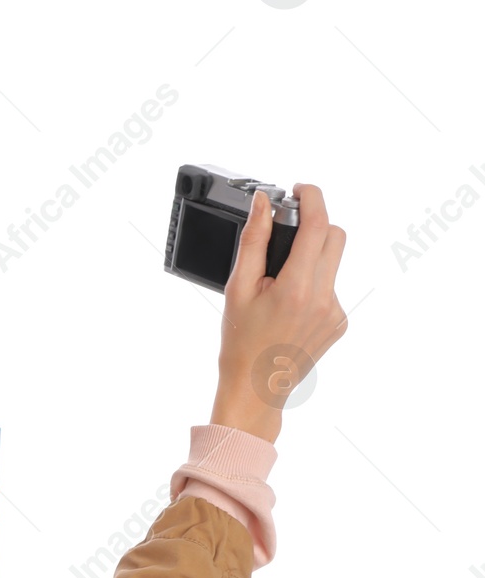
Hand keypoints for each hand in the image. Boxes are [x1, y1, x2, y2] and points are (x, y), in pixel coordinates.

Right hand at [212, 183, 347, 443]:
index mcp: (297, 288)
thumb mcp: (238, 288)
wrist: (255, 387)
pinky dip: (312, 284)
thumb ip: (253, 241)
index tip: (300, 190)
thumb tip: (263, 204)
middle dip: (315, 225)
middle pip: (335, 237)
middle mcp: (324, 298)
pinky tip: (288, 306)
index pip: (319, 226)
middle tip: (288, 232)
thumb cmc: (240, 342)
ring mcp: (336, 312)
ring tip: (280, 282)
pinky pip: (332, 287)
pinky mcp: (339, 322)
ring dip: (311, 258)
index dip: (312, 199)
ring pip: (333, 262)